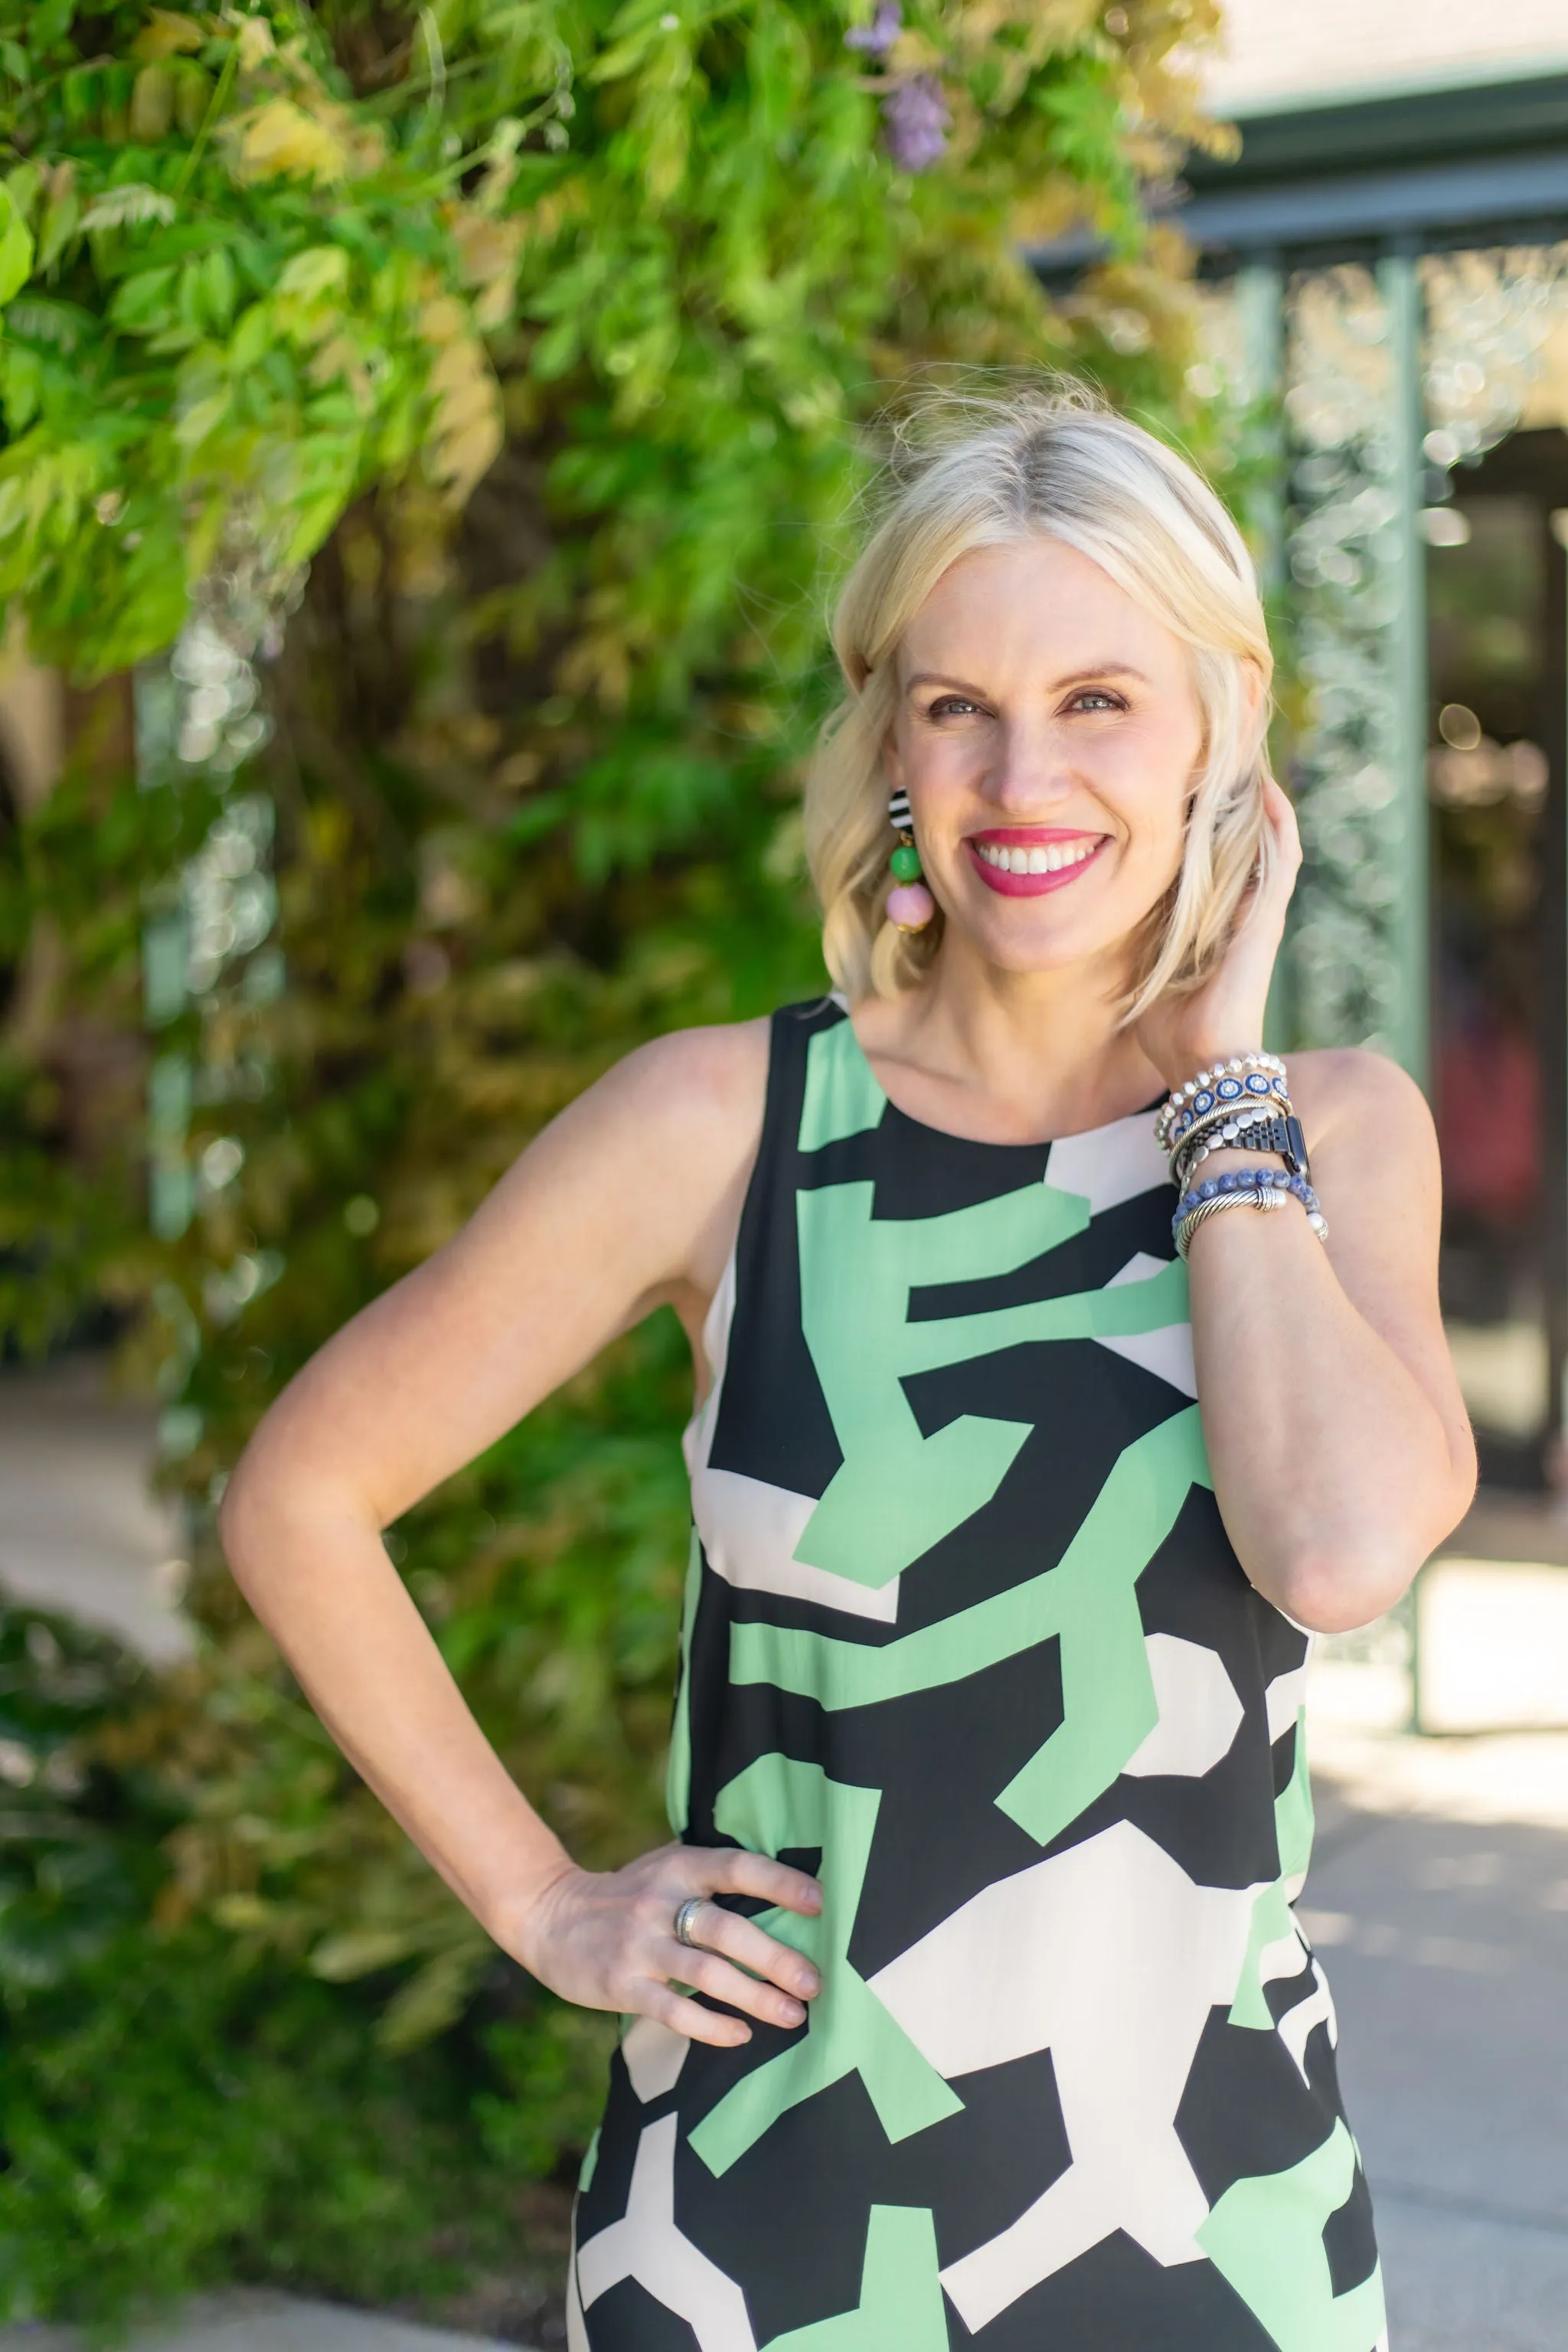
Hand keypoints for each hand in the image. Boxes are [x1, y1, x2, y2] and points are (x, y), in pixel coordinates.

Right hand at [501, 1840, 823, 2048]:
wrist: (551, 1916)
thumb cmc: (629, 1895)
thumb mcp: (666, 1869)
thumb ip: (712, 1879)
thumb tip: (790, 1896)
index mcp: (679, 1866)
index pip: (737, 1867)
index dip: (779, 1883)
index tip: (820, 1904)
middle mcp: (660, 1901)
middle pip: (728, 1929)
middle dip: (777, 1958)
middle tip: (815, 1983)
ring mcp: (640, 1945)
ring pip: (707, 1973)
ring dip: (755, 1997)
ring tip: (793, 2016)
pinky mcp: (622, 1983)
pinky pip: (673, 2009)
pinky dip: (710, 2026)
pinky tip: (741, 2036)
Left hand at [1134, 777, 1301, 1089]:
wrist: (1200, 1064)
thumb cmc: (1170, 1030)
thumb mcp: (1142, 968)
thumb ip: (1136, 939)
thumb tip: (1102, 911)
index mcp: (1211, 921)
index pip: (1210, 857)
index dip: (1200, 818)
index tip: (1180, 777)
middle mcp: (1240, 911)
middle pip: (1241, 840)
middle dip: (1230, 797)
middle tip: (1217, 748)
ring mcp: (1258, 913)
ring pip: (1266, 840)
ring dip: (1256, 799)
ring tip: (1244, 753)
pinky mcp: (1267, 919)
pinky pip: (1280, 860)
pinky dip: (1276, 824)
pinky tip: (1265, 788)